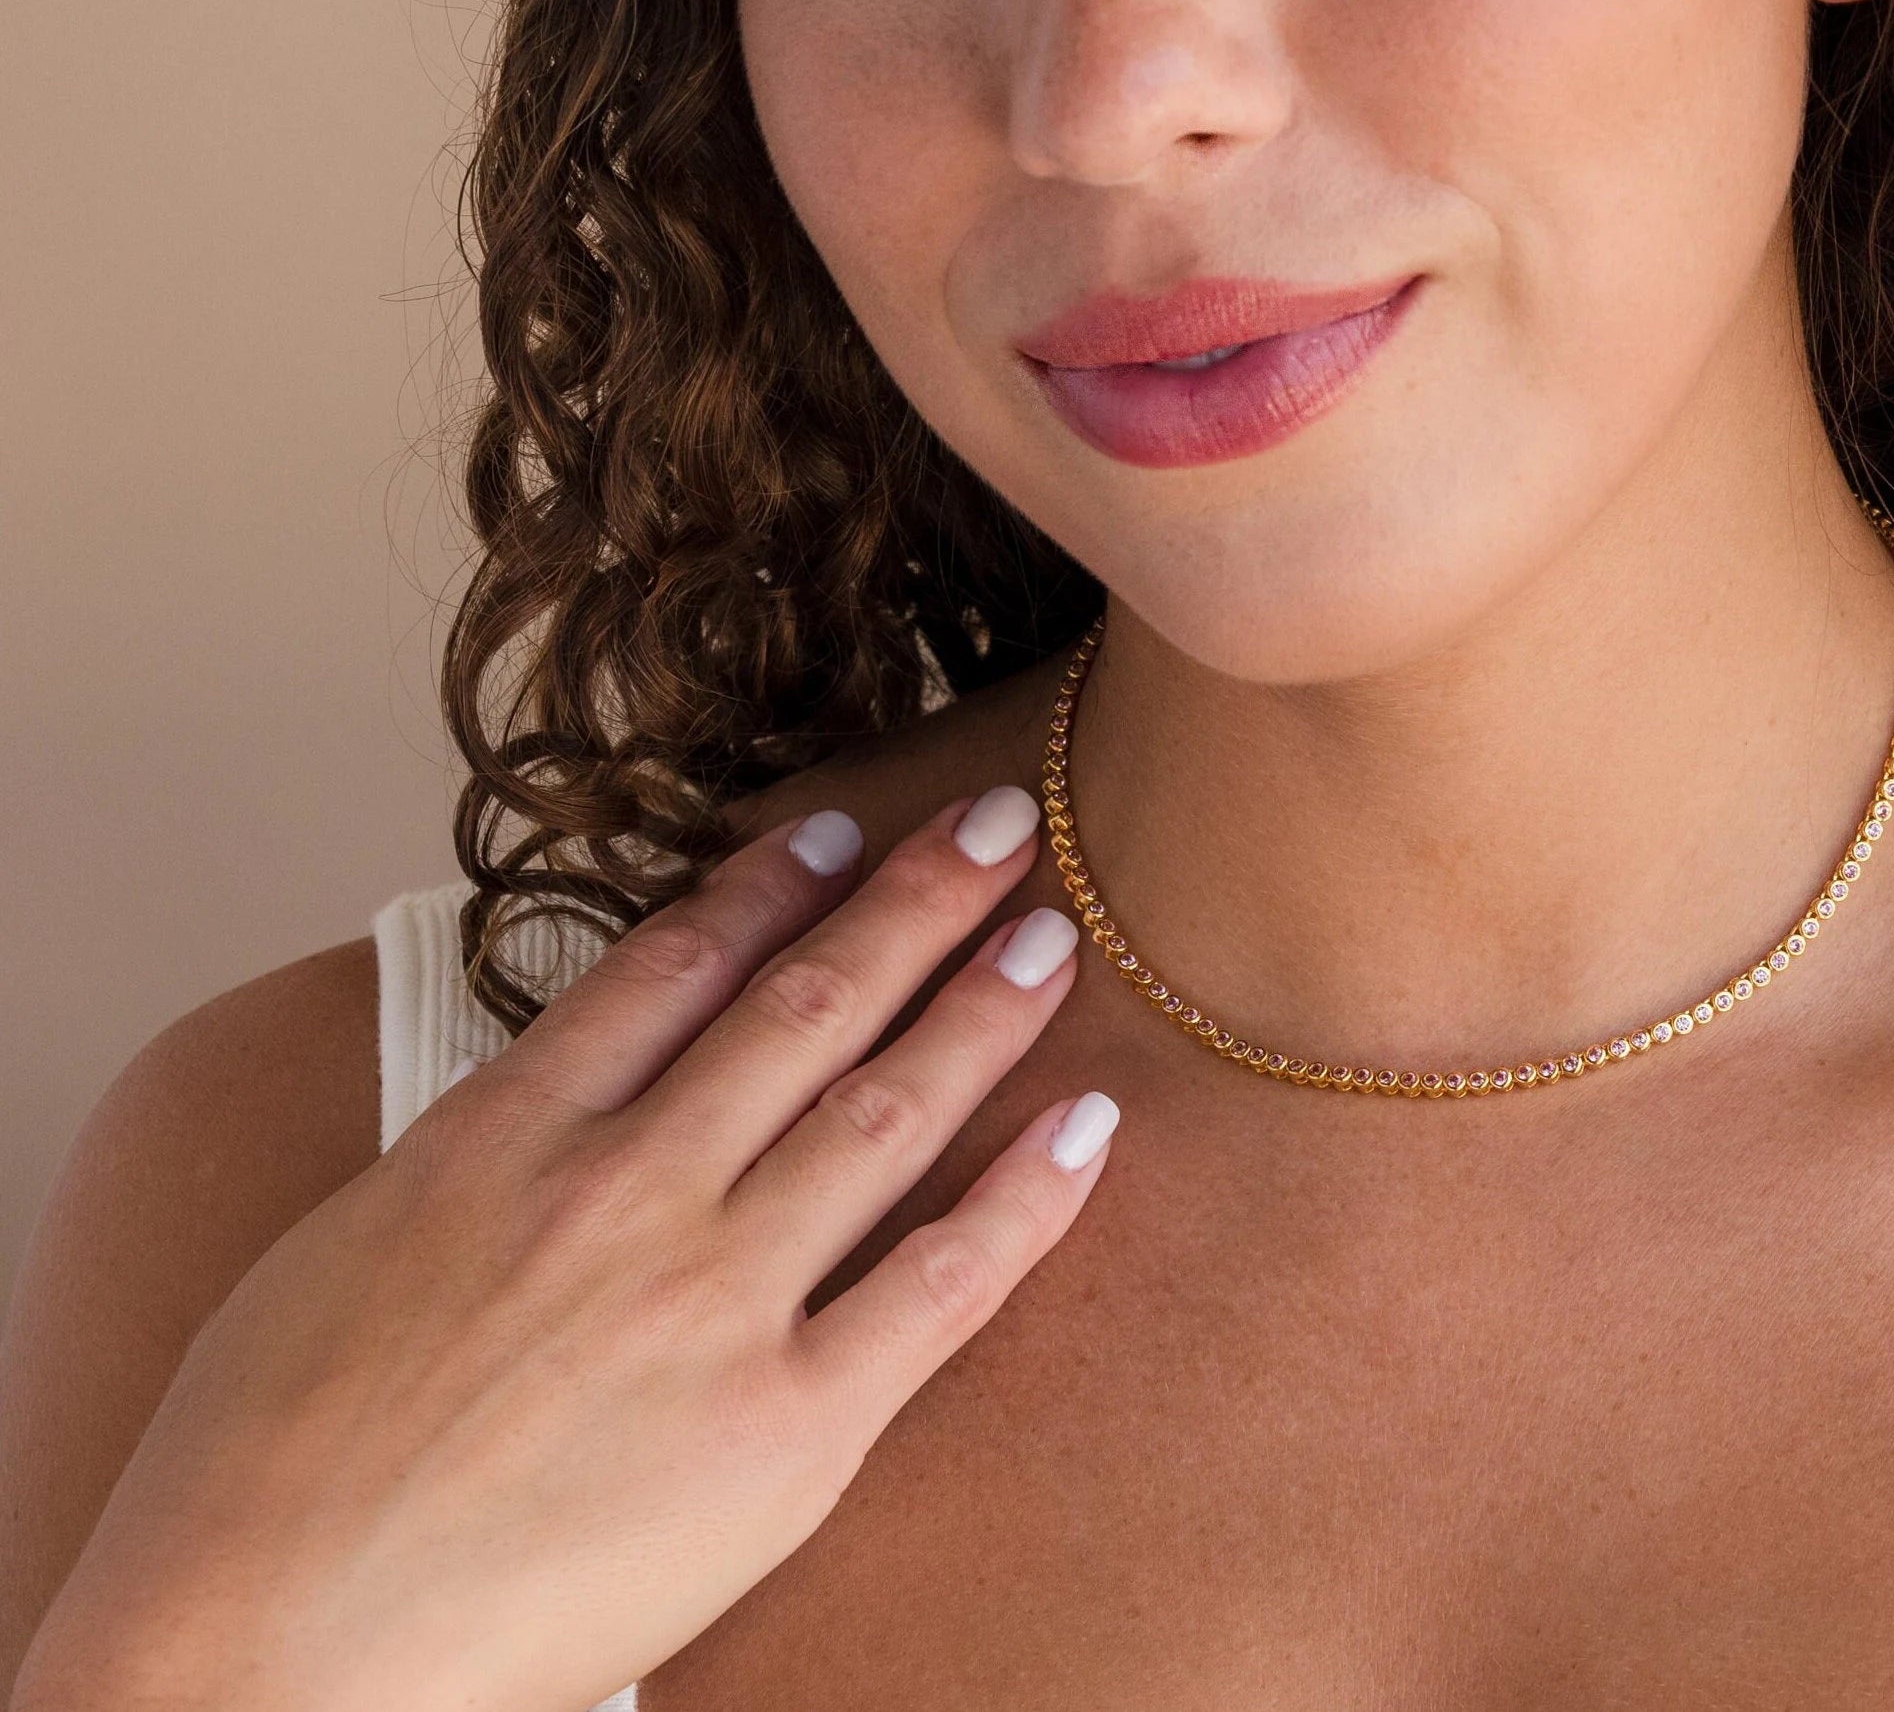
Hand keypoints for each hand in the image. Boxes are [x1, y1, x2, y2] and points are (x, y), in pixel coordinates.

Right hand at [14, 788, 1113, 1711]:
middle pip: (808, 1003)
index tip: (842, 832)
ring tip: (1053, 934)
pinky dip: (1029, 1198)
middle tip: (1004, 823)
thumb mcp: (337, 1248)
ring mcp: (713, 1301)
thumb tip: (544, 1092)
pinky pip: (939, 1283)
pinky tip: (1089, 1123)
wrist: (247, 1664)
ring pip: (886, 1108)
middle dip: (918, 901)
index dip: (774, 885)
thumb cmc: (249, 1480)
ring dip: (984, 1007)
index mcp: (507, 1136)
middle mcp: (629, 1188)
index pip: (674, 965)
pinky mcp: (783, 1428)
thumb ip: (472, 1156)